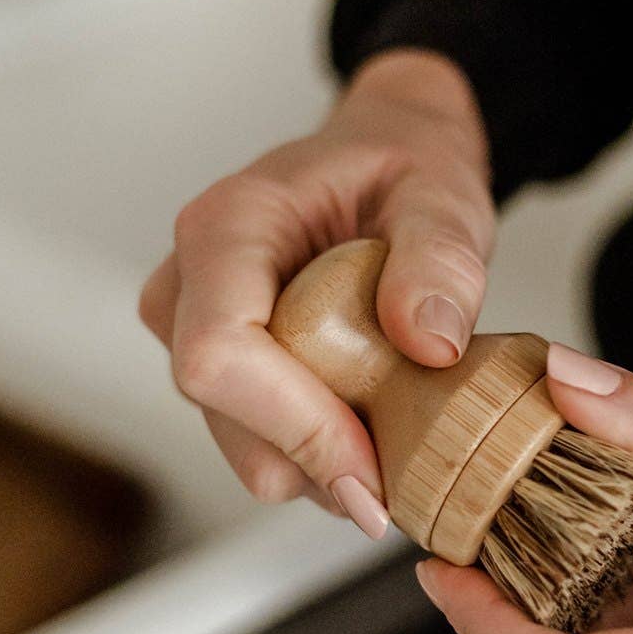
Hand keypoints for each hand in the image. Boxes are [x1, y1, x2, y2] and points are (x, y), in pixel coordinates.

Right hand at [139, 49, 493, 531]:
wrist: (387, 158)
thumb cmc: (404, 167)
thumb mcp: (445, 194)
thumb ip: (441, 259)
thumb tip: (430, 343)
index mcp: (228, 225)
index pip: (218, 353)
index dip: (291, 425)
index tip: (372, 467)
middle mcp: (187, 280)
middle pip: (220, 409)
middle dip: (313, 458)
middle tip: (405, 476)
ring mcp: (190, 328)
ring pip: (236, 440)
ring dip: (319, 463)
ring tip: (399, 437)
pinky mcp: (217, 367)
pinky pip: (255, 439)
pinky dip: (317, 453)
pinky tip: (372, 428)